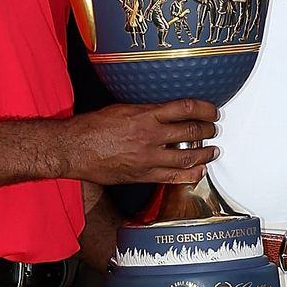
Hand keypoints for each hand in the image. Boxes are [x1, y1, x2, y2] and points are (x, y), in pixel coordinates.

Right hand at [57, 101, 217, 186]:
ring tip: (213, 150)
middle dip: (208, 130)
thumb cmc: (92, 127)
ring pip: (188, 157)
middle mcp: (150, 136)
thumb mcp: (122, 109)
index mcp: (145, 115)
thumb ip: (146, 111)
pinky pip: (174, 177)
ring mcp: (148, 158)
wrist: (73, 148)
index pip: (186, 109)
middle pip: (192, 132)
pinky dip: (191, 174)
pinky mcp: (143, 175)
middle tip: (214, 129)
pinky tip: (200, 171)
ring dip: (205, 153)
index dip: (205, 109)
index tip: (212, 110)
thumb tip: (165, 112)